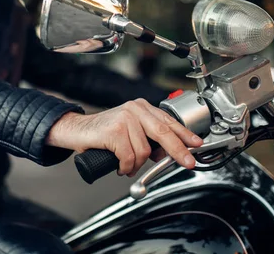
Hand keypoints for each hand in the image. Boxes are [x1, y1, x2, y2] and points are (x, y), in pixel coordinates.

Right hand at [46, 98, 202, 176]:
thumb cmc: (103, 134)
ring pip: (144, 151)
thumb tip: (169, 153)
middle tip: (187, 162)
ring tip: (126, 164)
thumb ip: (149, 138)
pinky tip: (118, 164)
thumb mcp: (130, 131)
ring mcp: (125, 118)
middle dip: (178, 151)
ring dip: (136, 164)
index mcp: (141, 107)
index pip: (168, 121)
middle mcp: (135, 109)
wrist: (76, 130)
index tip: (197, 144)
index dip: (185, 134)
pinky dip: (125, 166)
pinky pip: (129, 157)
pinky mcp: (114, 131)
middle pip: (164, 133)